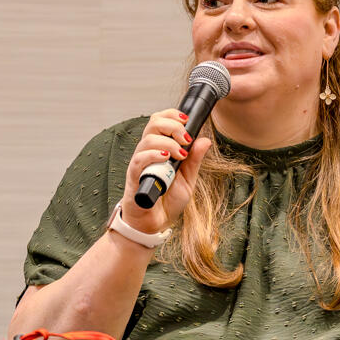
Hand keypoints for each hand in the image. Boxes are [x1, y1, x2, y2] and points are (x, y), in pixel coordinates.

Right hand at [119, 110, 211, 233]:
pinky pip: (139, 160)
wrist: (155, 224)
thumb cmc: (167, 201)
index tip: (187, 120)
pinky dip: (153, 155)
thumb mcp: (187, 179)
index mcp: (159, 148)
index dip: (172, 115)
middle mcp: (148, 152)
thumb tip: (205, 140)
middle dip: (172, 125)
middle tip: (186, 139)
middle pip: (153, 123)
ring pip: (148, 139)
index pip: (160, 121)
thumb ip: (194, 160)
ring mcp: (140, 164)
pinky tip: (165, 158)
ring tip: (180, 154)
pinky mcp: (134, 177)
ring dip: (167, 142)